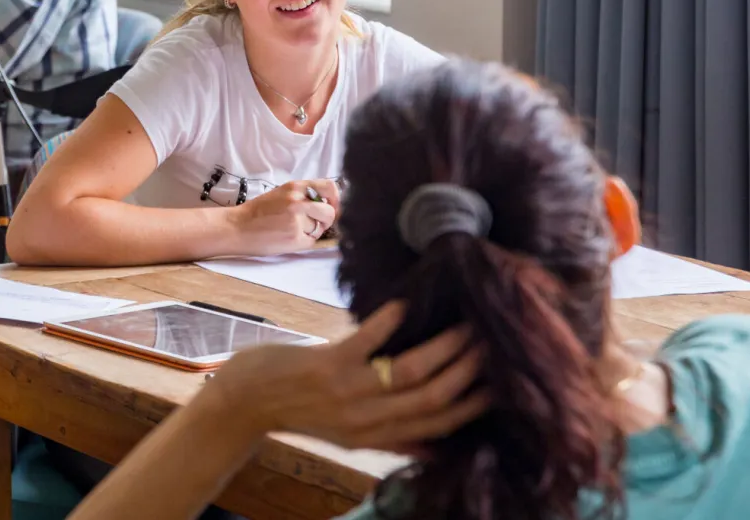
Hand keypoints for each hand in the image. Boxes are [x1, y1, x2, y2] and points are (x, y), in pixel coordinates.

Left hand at [206, 301, 488, 453]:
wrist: (244, 402)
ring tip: (466, 324)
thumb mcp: (349, 434)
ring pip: (411, 371)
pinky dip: (389, 322)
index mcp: (376, 437)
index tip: (505, 385)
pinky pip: (367, 342)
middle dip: (469, 371)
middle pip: (433, 397)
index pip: (439, 425)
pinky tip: (405, 303)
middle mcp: (366, 420)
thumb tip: (440, 445)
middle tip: (494, 343)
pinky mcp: (326, 366)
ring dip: (443, 347)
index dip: (475, 406)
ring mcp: (347, 393)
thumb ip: (393, 436)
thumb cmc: (298, 409)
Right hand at [229, 179, 341, 254]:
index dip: (336, 199)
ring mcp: (297, 220)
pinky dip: (303, 242)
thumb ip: (303, 195)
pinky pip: (311, 241)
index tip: (333, 206)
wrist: (236, 227)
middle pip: (329, 212)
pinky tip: (287, 238)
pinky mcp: (294, 238)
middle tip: (313, 223)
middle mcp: (298, 201)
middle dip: (325, 220)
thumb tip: (327, 204)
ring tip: (291, 230)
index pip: (329, 187)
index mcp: (294, 187)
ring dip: (311, 231)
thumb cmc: (257, 212)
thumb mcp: (280, 193)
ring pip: (320, 228)